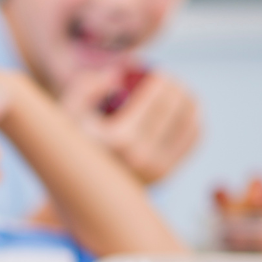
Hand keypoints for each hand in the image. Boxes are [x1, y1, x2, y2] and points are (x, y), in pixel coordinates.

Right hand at [60, 68, 200, 185]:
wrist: (80, 189)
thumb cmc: (74, 143)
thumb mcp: (69, 112)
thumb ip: (87, 86)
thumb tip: (119, 75)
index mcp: (121, 139)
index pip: (158, 100)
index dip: (163, 81)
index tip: (158, 72)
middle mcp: (143, 156)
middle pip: (177, 109)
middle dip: (177, 88)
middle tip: (170, 79)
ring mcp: (158, 168)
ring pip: (191, 124)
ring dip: (189, 102)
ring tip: (179, 92)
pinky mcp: (166, 174)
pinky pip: (191, 140)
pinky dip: (192, 121)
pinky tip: (184, 111)